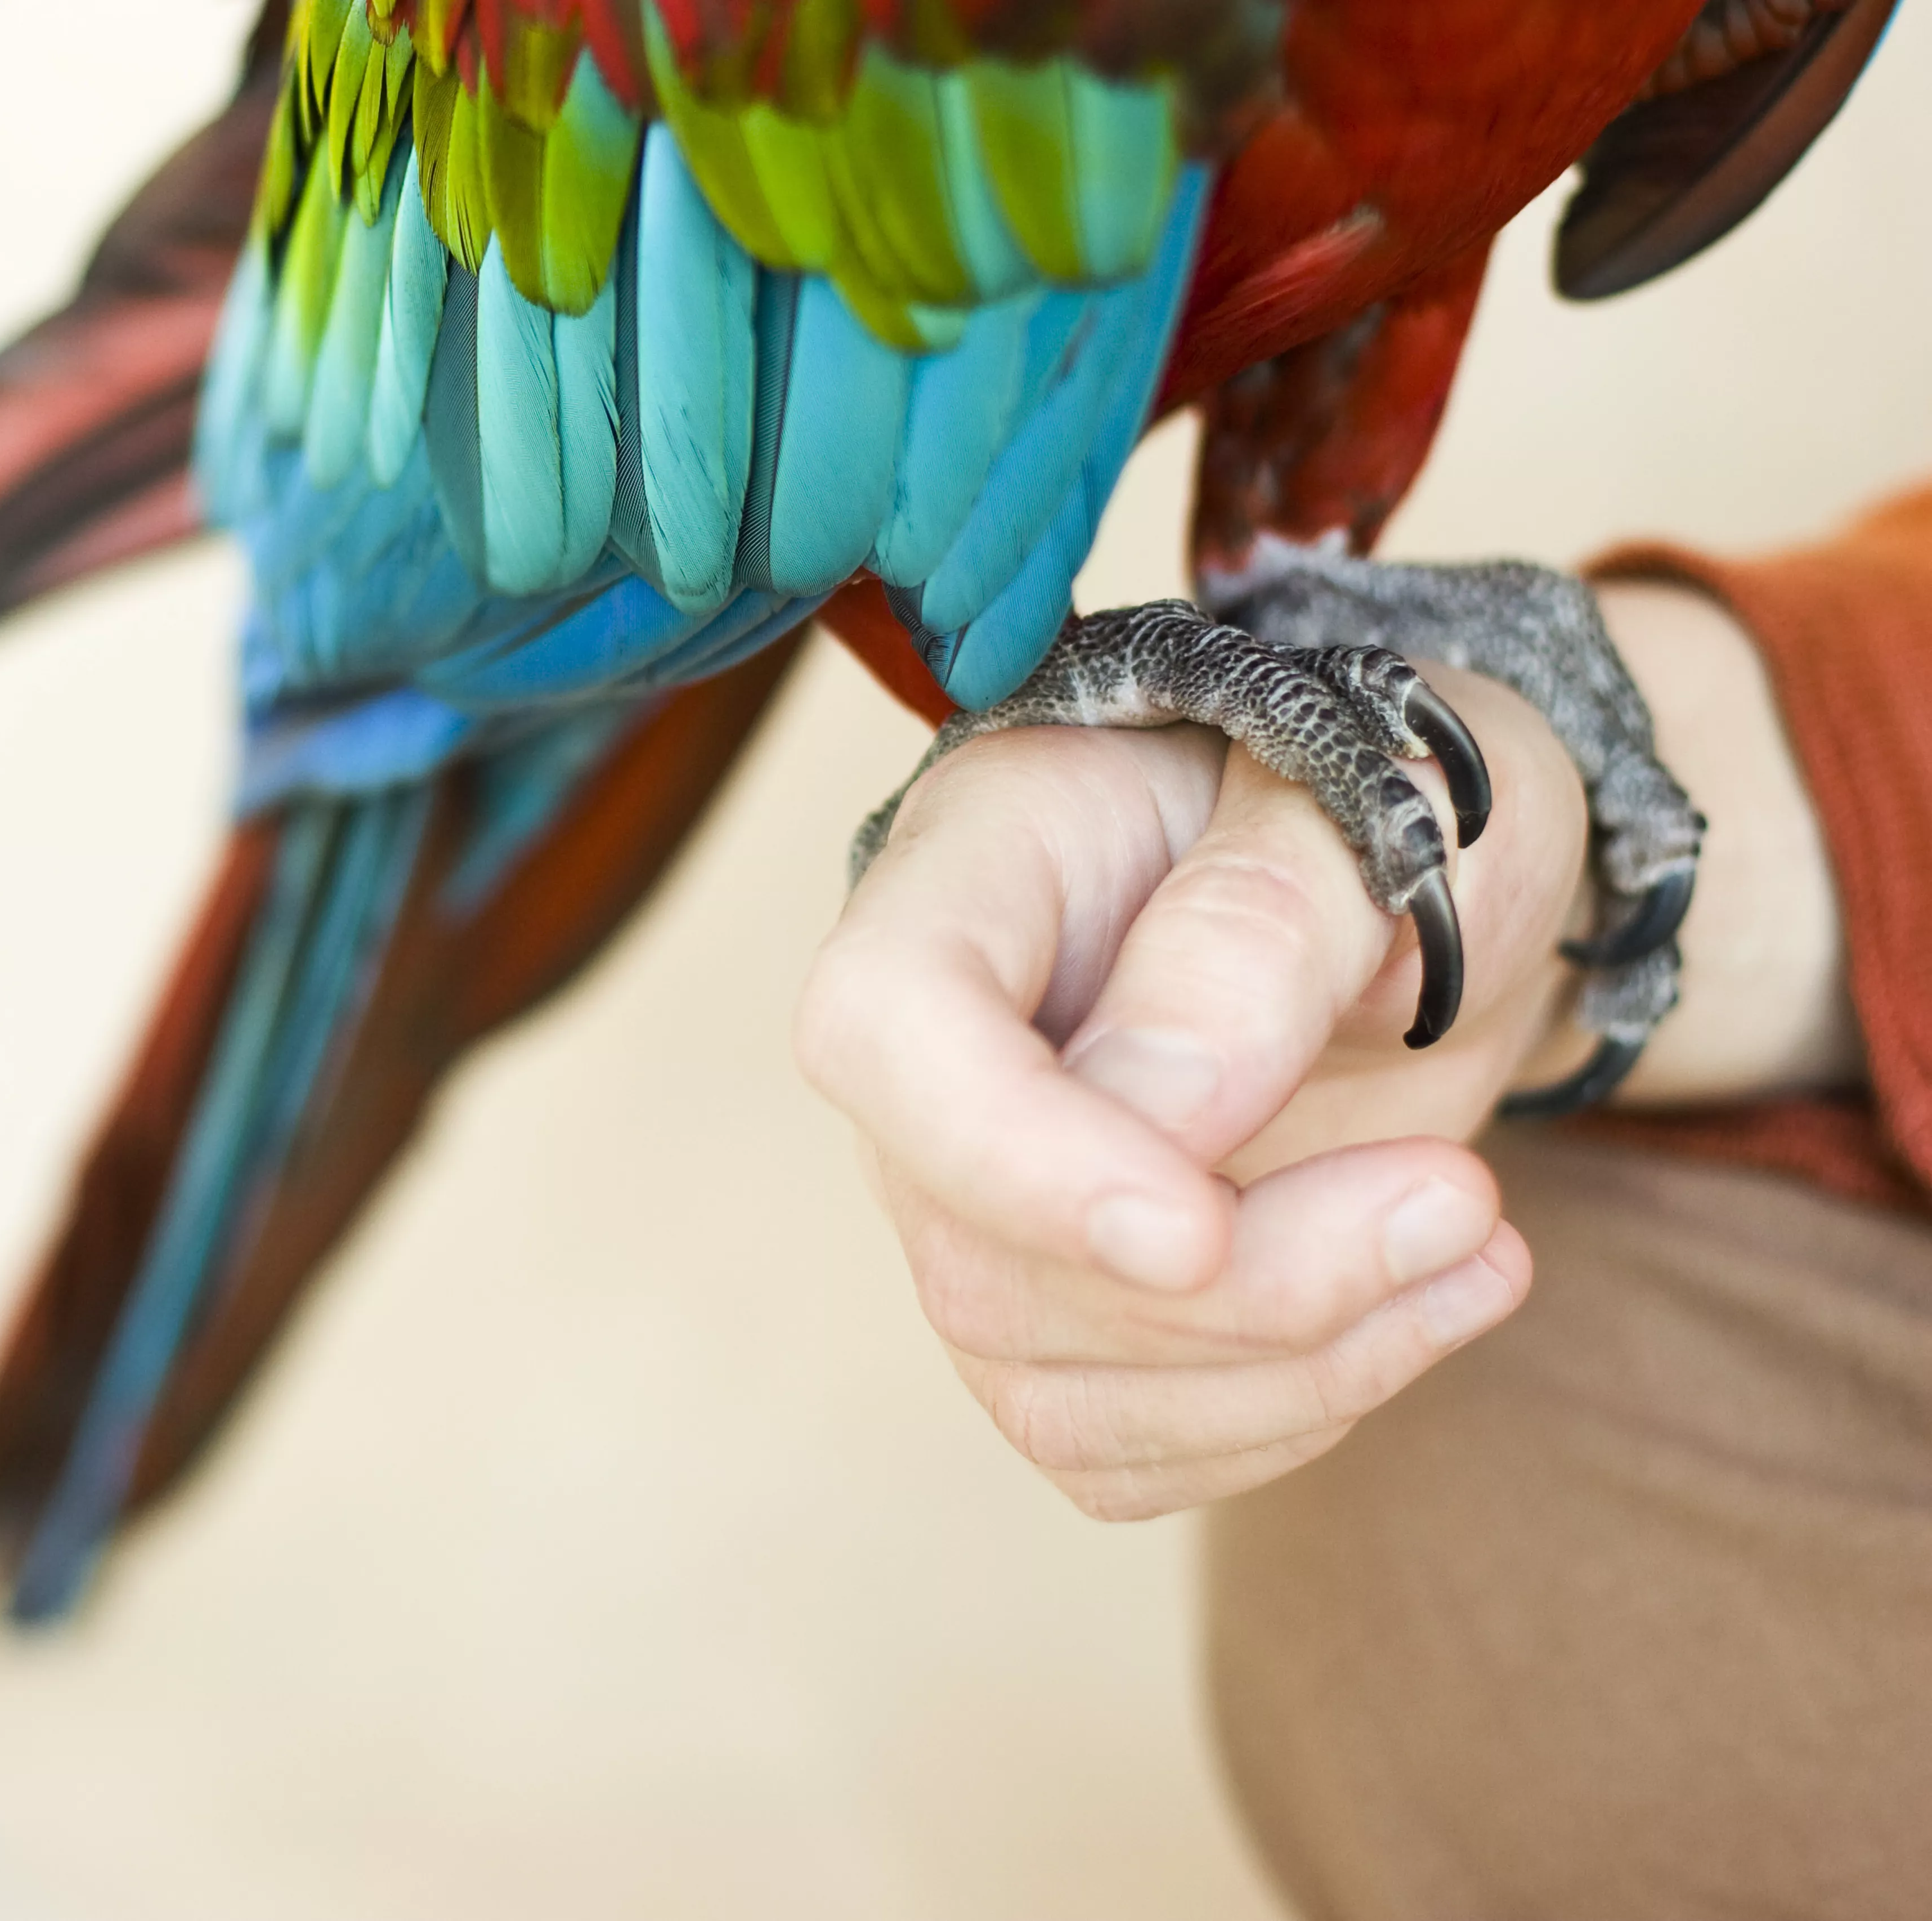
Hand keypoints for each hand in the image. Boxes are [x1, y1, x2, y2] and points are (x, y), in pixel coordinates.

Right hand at [794, 583, 1853, 1518]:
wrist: (1436, 879)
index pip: (886, 1030)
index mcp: (982, 867)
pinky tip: (1425, 1307)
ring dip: (1293, 1370)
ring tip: (1477, 1243)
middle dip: (1248, 1290)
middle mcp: (939, 1056)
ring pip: (1048, 1388)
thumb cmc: (1402, 796)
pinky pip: (1119, 1451)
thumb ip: (1273, 917)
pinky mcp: (1063, 1314)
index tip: (1199, 1231)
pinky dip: (1286, 1421)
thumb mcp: (1400, 788)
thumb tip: (1167, 1108)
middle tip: (1462, 1204)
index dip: (1011, 1159)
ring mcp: (984, 1199)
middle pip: (981, 1258)